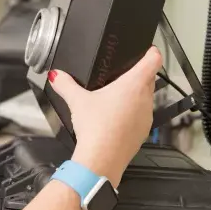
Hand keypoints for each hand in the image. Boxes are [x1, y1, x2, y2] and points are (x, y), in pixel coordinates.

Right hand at [48, 47, 161, 186]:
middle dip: (139, 74)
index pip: (154, 60)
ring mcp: (147, 117)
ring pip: (146, 98)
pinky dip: (133, 113)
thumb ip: (65, 84)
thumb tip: (56, 75)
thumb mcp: (76, 101)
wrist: (102, 160)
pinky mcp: (143, 132)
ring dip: (136, 95)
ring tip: (117, 96)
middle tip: (124, 72)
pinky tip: (116, 118)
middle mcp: (145, 99)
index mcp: (134, 84)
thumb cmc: (96, 128)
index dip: (151, 52)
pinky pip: (142, 116)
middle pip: (150, 78)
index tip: (147, 50)